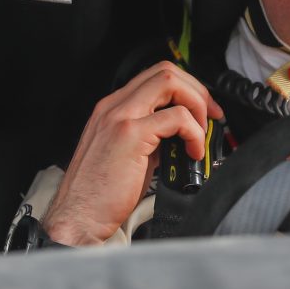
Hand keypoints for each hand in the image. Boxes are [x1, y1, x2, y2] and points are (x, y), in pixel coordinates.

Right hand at [43, 61, 223, 244]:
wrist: (78, 217)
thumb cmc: (101, 195)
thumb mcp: (130, 157)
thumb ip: (152, 139)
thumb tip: (182, 136)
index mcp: (113, 109)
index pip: (155, 78)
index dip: (187, 89)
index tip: (204, 110)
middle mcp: (114, 106)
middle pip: (165, 71)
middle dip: (197, 91)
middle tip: (211, 117)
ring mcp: (120, 117)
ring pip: (170, 82)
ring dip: (197, 105)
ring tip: (200, 135)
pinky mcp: (130, 135)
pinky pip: (176, 117)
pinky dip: (194, 132)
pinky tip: (192, 152)